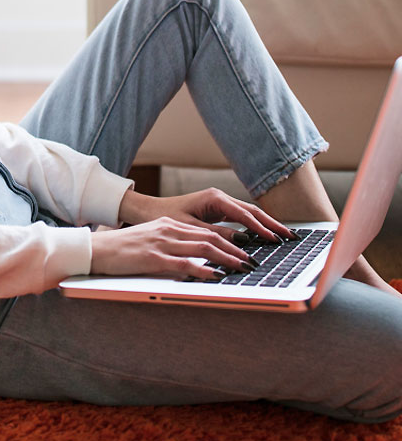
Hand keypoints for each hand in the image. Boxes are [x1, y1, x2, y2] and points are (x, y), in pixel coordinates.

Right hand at [90, 216, 256, 280]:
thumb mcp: (150, 240)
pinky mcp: (153, 258)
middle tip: (253, 261)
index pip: (205, 231)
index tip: (245, 251)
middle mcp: (168, 230)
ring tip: (243, 268)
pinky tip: (217, 276)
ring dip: (227, 259)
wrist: (96, 249)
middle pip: (209, 238)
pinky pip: (184, 264)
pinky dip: (204, 270)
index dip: (229, 241)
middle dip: (235, 250)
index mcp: (168, 225)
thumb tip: (195, 259)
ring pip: (202, 248)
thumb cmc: (122, 249)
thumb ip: (171, 245)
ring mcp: (161, 243)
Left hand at [119, 187, 295, 245]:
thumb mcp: (191, 228)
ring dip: (266, 224)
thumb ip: (216, 235)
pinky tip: (264, 235)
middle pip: (252, 211)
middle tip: (290, 237)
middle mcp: (219, 197)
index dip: (261, 228)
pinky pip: (241, 218)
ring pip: (248, 213)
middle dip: (272, 224)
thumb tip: (242, 243)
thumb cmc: (165, 217)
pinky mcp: (217, 210)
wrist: (149, 210)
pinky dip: (254, 226)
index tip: (276, 240)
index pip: (244, 214)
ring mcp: (219, 202)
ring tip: (284, 236)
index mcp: (214, 198)